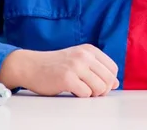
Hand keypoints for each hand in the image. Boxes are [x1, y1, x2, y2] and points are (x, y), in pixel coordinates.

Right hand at [0, 44, 119, 96]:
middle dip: (102, 90)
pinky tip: (72, 91)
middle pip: (109, 79)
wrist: (30, 66)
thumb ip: (97, 69)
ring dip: (92, 94)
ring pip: (100, 88)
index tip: (99, 84)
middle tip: (90, 91)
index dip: (109, 81)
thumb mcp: (78, 60)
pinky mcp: (67, 78)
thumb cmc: (55, 65)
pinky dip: (81, 96)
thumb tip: (115, 83)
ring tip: (81, 90)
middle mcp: (84, 55)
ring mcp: (76, 66)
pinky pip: (86, 94)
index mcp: (89, 50)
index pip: (113, 68)